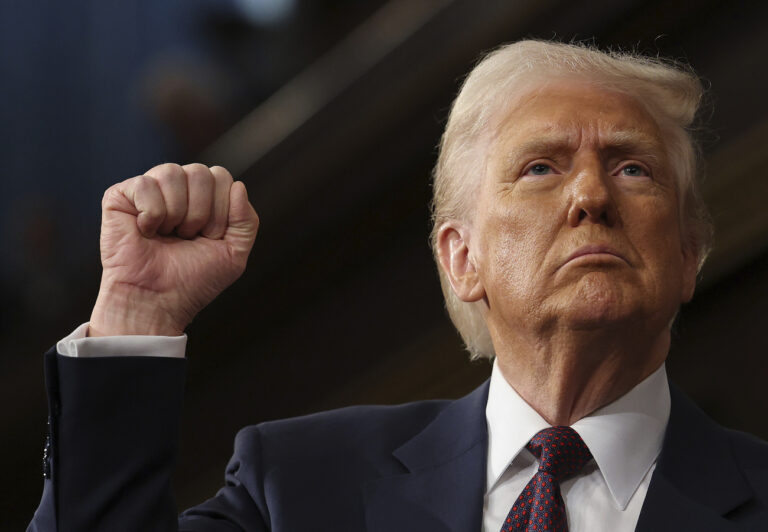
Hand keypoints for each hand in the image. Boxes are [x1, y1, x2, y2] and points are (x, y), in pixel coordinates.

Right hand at [89, 163, 258, 335]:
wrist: (158, 301)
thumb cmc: (193, 280)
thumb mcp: (234, 253)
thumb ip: (246, 220)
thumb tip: (238, 185)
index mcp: (203, 197)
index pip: (222, 177)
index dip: (221, 210)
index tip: (209, 237)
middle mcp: (177, 188)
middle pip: (201, 172)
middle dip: (201, 213)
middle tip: (186, 237)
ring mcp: (148, 190)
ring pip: (172, 173)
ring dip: (176, 213)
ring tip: (166, 235)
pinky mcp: (120, 196)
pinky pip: (145, 184)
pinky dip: (151, 214)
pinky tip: (145, 231)